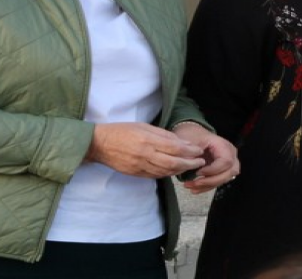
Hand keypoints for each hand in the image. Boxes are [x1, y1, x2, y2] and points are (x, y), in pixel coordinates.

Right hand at [86, 123, 205, 178]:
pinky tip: (175, 171)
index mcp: (148, 140)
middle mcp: (145, 155)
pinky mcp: (136, 174)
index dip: (190, 150)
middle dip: (190, 163)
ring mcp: (140, 166)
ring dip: (181, 170)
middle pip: (174, 163)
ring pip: (166, 172)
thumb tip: (182, 141)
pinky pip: (156, 176)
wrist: (100, 144)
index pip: (175, 148)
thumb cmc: (122, 131)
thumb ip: (162, 134)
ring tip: (191, 167)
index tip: (199, 150)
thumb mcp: (143, 126)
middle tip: (200, 162)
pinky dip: (168, 174)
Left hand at [172, 123, 239, 193]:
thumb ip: (191, 154)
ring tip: (191, 187)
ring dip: (207, 186)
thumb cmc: (193, 135)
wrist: (194, 134)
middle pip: (228, 173)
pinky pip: (219, 181)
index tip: (197, 172)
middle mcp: (230, 154)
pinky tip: (195, 189)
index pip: (226, 161)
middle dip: (210, 181)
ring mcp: (228, 163)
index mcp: (223, 145)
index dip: (213, 170)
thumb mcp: (190, 141)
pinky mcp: (223, 170)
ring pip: (224, 179)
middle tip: (193, 183)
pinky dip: (207, 187)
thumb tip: (189, 167)